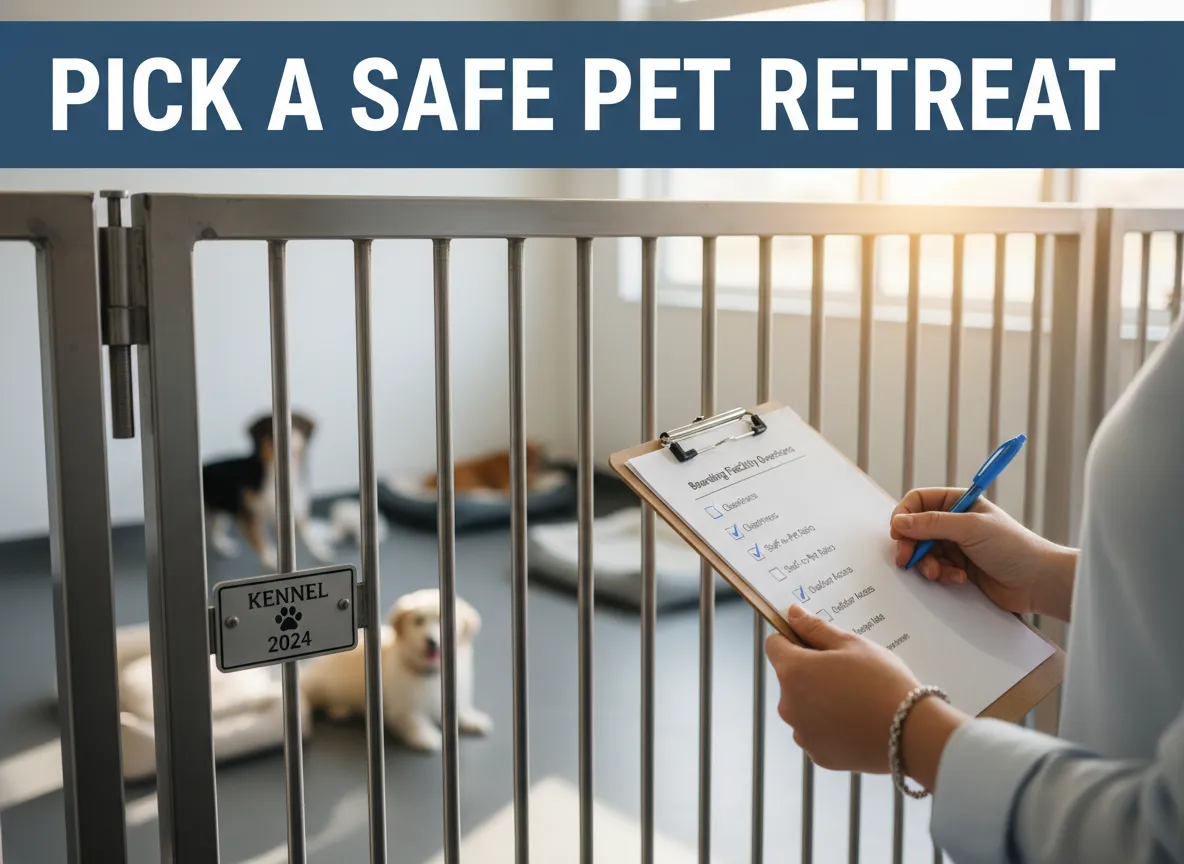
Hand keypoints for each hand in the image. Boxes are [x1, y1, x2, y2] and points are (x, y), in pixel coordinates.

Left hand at [766, 606, 967, 789]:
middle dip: (811, 672)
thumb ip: (816, 628)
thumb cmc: (883, 682)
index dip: (793, 640)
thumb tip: (792, 614)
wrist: (911, 734)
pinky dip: (830, 726)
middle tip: (847, 673)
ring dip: (819, 701)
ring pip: (803, 707)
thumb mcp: (852, 644)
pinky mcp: (818, 755)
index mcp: (793, 671)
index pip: (774, 646)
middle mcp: (788, 704)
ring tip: (855, 700)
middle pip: (790, 678)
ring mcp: (802, 733)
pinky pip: (817, 732)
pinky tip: (856, 723)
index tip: (816, 644)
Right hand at [891, 488, 1076, 620]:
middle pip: (916, 529)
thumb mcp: (970, 528)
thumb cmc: (1013, 547)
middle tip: (907, 560)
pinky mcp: (959, 567)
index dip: (905, 516)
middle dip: (912, 546)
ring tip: (940, 573)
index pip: (919, 501)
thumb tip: (899, 522)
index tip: (898, 533)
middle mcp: (955, 522)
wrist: (1038, 582)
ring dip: (928, 564)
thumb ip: (932, 524)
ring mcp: (957, 546)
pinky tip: (959, 579)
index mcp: (959, 503)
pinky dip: (942, 575)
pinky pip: (936, 569)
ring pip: (924, 552)